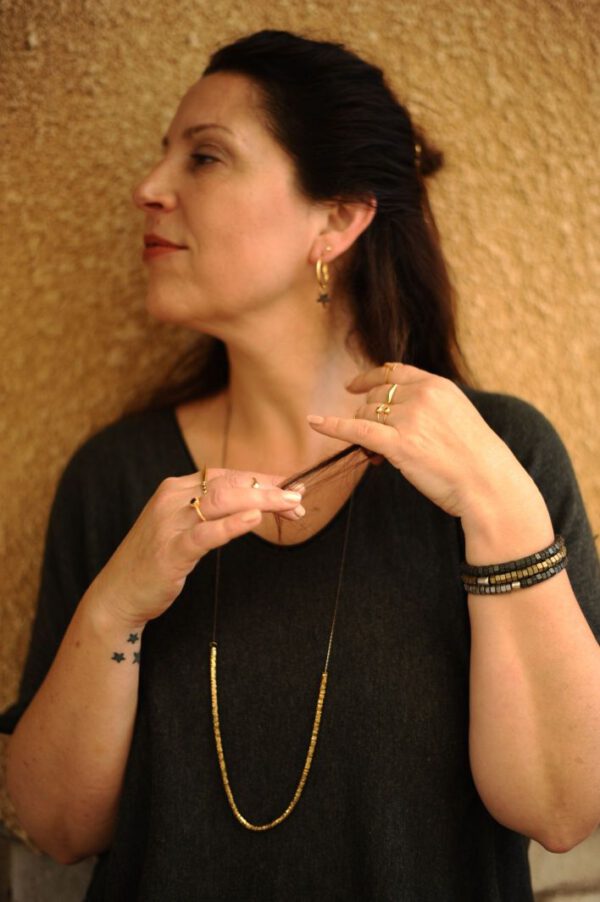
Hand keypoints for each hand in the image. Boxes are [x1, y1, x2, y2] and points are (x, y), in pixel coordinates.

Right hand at [92, 469, 305, 626]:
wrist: (118, 595)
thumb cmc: (156, 561)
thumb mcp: (183, 527)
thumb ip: (212, 512)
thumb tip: (253, 504)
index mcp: (177, 489)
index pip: (227, 475)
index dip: (262, 479)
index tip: (291, 487)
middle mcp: (172, 499)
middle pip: (229, 483)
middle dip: (268, 489)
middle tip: (298, 499)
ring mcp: (169, 524)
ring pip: (221, 500)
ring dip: (261, 500)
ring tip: (289, 505)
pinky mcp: (170, 551)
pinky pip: (205, 533)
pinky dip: (232, 524)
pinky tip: (254, 520)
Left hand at [307, 362, 530, 522]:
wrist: (487, 482)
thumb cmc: (475, 458)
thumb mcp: (458, 417)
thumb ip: (430, 407)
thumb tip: (396, 412)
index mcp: (437, 385)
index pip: (394, 372)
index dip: (369, 377)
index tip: (354, 385)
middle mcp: (421, 396)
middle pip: (376, 395)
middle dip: (369, 414)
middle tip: (376, 442)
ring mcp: (409, 418)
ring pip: (367, 414)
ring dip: (364, 433)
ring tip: (379, 456)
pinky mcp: (398, 444)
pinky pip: (357, 429)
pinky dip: (333, 425)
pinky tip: (315, 423)